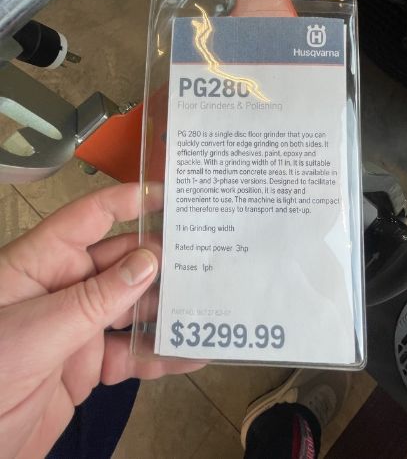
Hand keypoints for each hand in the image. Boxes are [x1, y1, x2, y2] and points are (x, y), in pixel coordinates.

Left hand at [0, 183, 200, 458]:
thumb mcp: (37, 333)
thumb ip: (94, 299)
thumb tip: (149, 262)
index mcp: (40, 264)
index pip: (89, 218)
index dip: (129, 201)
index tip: (172, 195)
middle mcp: (62, 288)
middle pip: (121, 262)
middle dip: (162, 258)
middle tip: (210, 253)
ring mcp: (76, 328)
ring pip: (132, 308)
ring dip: (168, 308)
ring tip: (212, 299)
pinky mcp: (87, 366)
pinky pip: (131, 354)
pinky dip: (161, 355)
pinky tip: (194, 353)